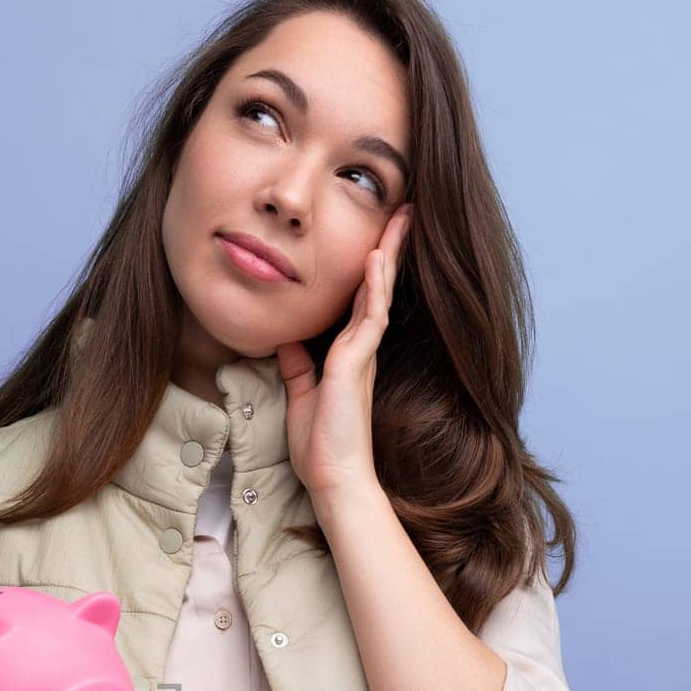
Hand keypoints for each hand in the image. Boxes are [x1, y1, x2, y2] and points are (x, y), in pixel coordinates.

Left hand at [275, 202, 412, 504]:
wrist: (333, 478)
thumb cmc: (321, 446)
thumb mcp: (301, 396)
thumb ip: (297, 366)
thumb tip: (286, 341)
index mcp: (350, 355)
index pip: (362, 300)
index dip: (370, 268)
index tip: (377, 235)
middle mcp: (362, 349)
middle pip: (378, 287)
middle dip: (390, 247)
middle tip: (403, 211)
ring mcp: (363, 354)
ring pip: (379, 293)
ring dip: (389, 253)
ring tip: (401, 217)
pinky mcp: (358, 363)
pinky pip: (371, 316)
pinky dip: (374, 285)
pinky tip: (376, 257)